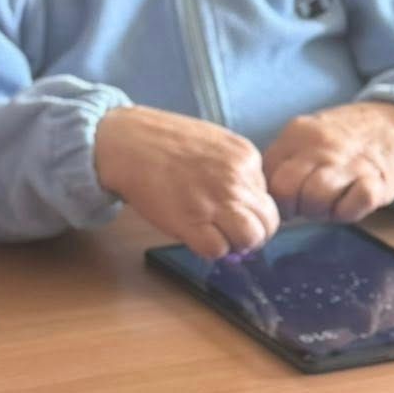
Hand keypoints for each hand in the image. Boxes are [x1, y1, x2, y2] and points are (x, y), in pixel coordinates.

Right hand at [95, 105, 278, 258]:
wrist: (126, 143)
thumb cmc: (161, 142)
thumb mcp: (213, 143)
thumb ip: (234, 169)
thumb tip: (243, 203)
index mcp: (245, 157)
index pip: (267, 198)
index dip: (250, 211)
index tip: (231, 214)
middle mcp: (237, 179)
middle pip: (267, 222)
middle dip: (251, 233)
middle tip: (230, 233)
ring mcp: (216, 200)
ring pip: (250, 238)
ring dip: (235, 244)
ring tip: (216, 237)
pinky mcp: (192, 221)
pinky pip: (218, 250)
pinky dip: (209, 250)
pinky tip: (195, 237)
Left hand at [262, 101, 393, 221]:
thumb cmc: (344, 137)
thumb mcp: (306, 135)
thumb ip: (284, 159)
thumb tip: (260, 195)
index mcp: (297, 134)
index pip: (267, 175)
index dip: (272, 196)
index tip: (285, 199)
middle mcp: (320, 147)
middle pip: (286, 191)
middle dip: (291, 207)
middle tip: (306, 206)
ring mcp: (349, 163)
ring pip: (315, 200)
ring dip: (319, 211)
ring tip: (330, 202)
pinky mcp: (376, 182)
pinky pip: (350, 209)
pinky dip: (347, 212)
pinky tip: (351, 200)